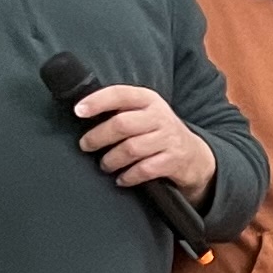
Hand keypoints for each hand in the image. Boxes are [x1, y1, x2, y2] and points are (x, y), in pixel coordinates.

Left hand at [72, 82, 216, 198]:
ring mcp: (169, 139)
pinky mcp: (174, 160)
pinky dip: (128, 176)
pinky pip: (144, 170)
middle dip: (98, 137)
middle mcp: (160, 116)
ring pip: (131, 149)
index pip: (120, 94)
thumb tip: (81, 113)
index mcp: (148, 99)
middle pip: (122, 124)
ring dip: (111, 160)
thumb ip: (119, 110)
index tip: (78, 111)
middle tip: (86, 145)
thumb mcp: (144, 113)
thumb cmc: (157, 132)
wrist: (194, 155)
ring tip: (105, 164)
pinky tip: (121, 178)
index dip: (97, 102)